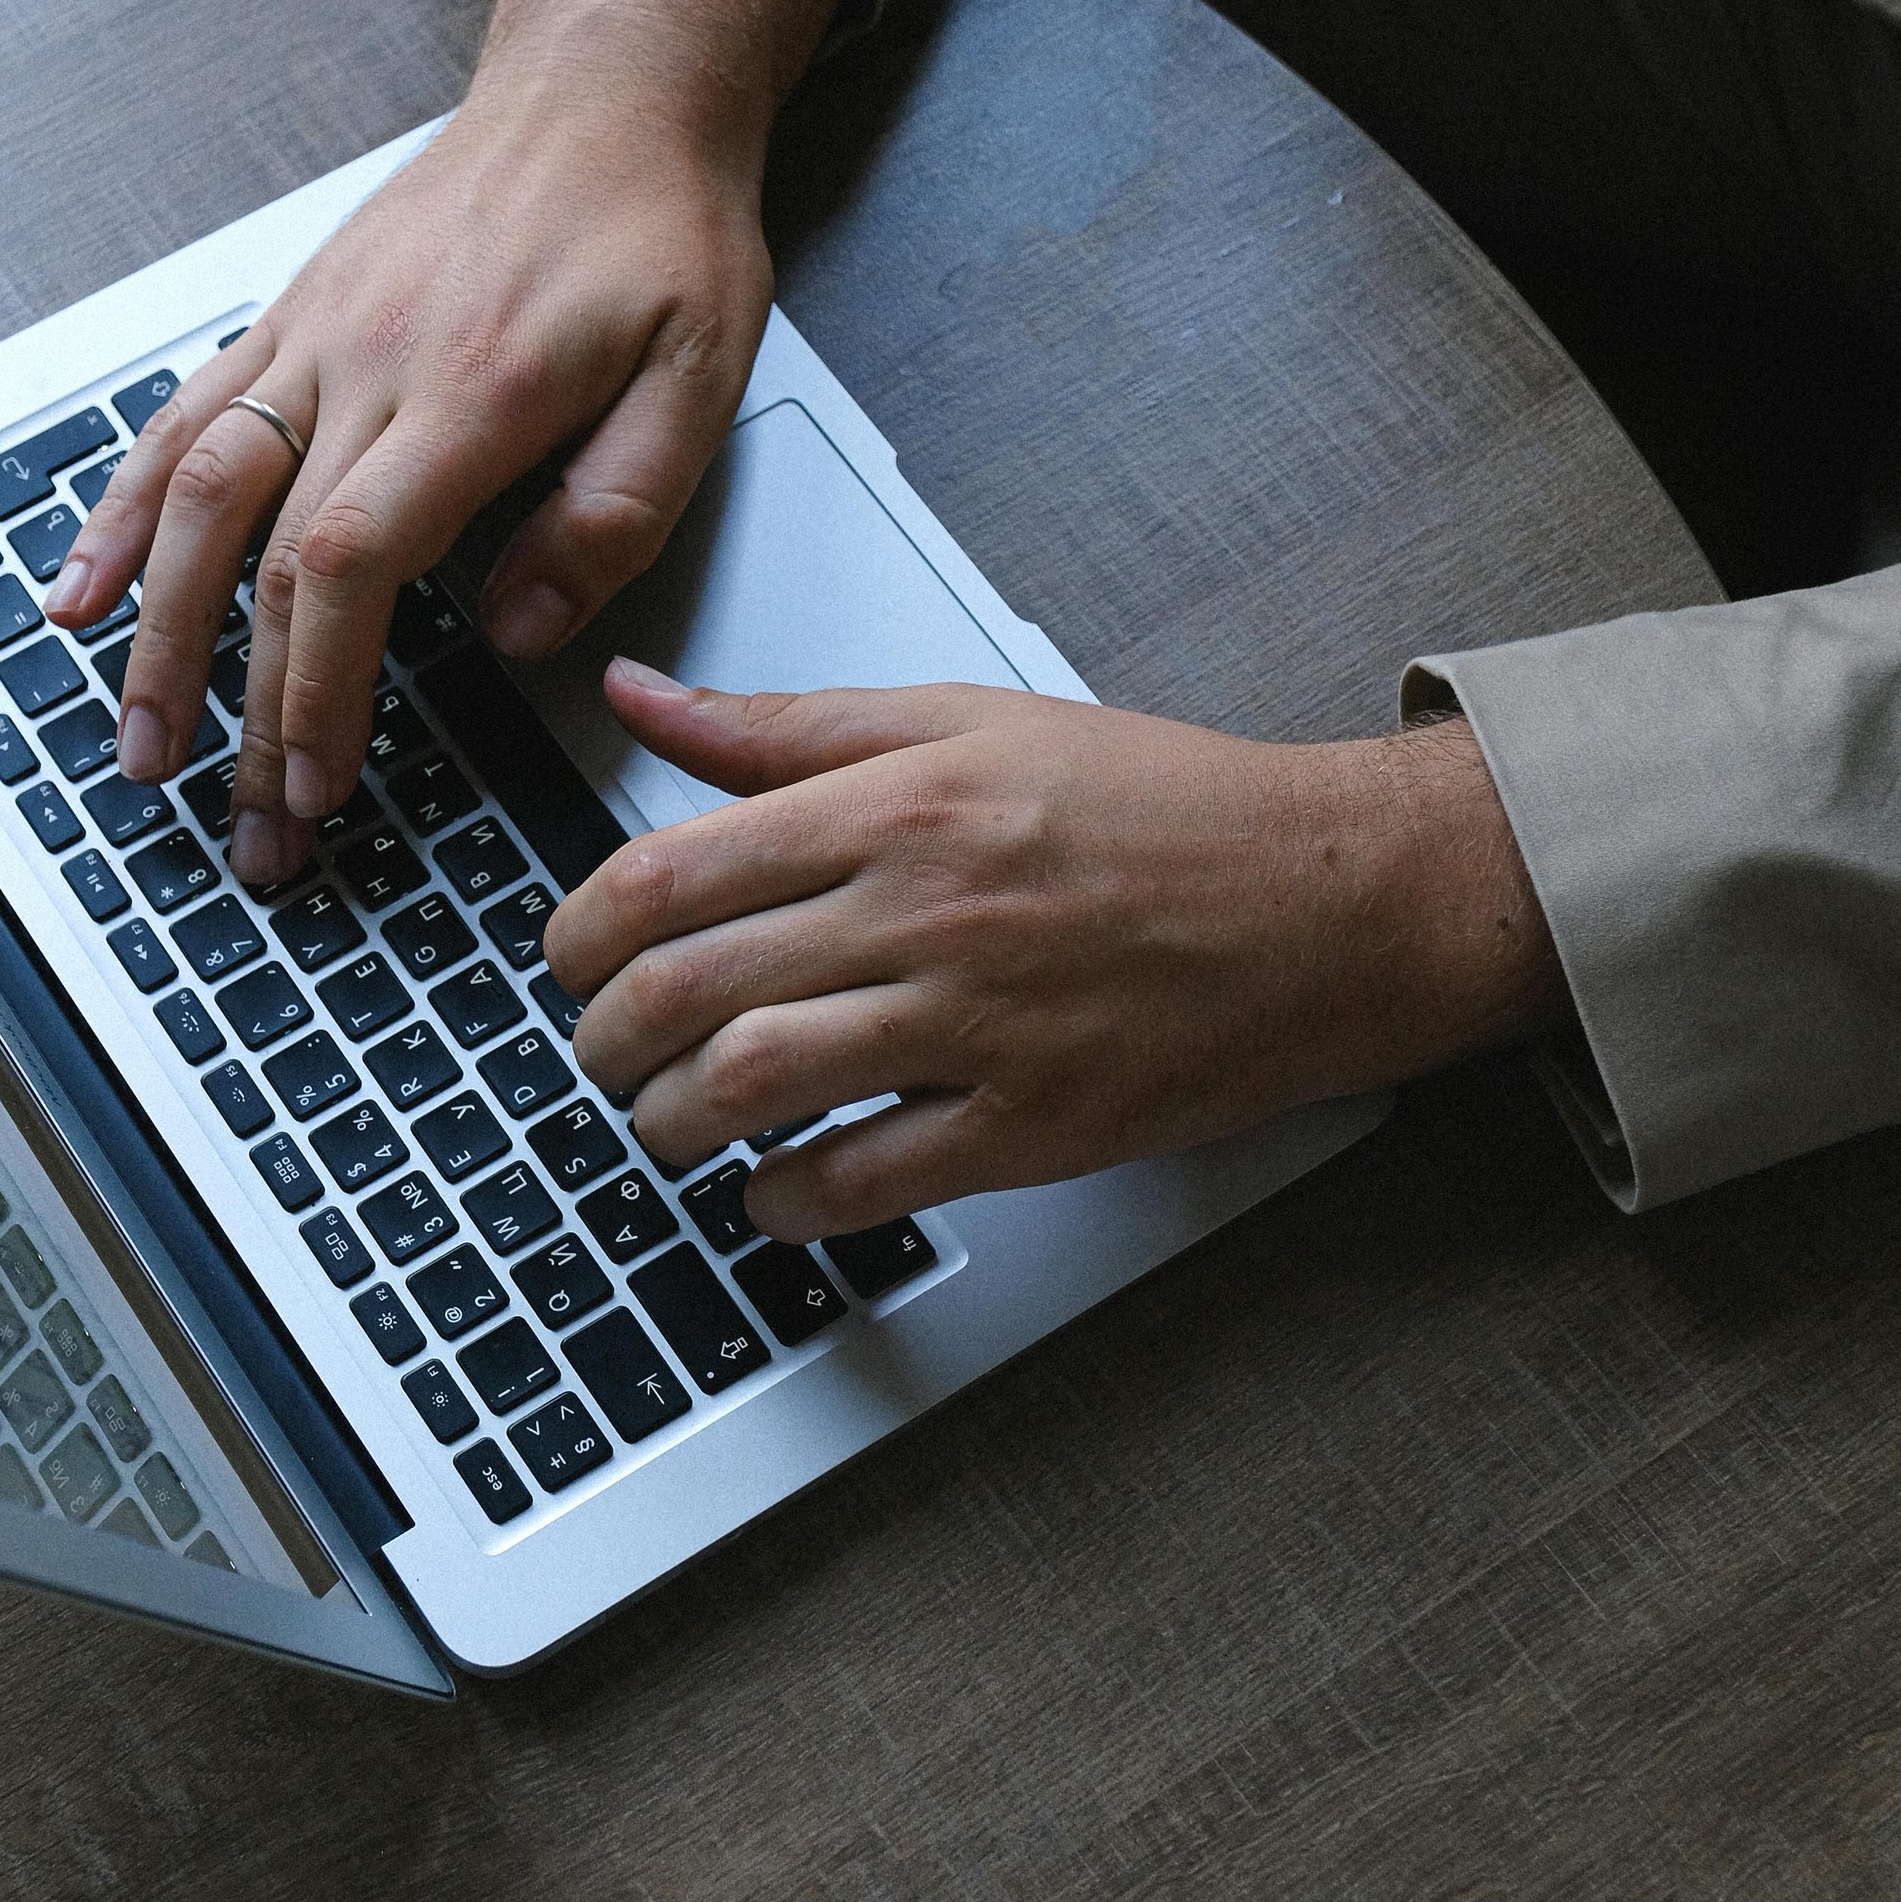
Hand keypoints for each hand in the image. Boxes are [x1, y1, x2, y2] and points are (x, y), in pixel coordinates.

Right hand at [41, 0, 846, 880]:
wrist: (606, 87)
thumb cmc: (658, 232)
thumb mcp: (701, 379)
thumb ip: (615, 513)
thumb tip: (517, 632)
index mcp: (473, 391)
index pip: (350, 562)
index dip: (315, 684)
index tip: (313, 781)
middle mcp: (369, 362)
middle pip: (262, 556)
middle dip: (239, 709)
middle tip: (240, 823)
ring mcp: (313, 337)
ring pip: (195, 492)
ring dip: (154, 630)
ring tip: (136, 740)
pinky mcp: (289, 319)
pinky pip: (181, 419)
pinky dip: (120, 510)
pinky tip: (82, 589)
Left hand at [545, 666, 1565, 1233]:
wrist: (1327, 900)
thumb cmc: (1160, 809)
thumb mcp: (967, 722)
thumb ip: (789, 726)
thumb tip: (641, 700)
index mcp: (900, 802)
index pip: (671, 872)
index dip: (581, 935)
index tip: (573, 961)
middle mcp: (928, 906)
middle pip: (689, 986)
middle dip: (606, 1042)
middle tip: (602, 1057)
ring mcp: (980, 1020)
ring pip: (754, 1085)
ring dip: (674, 1124)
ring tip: (671, 1126)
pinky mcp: (1033, 1121)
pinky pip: (865, 1180)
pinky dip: (786, 1201)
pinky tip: (772, 1190)